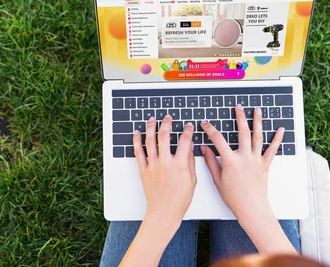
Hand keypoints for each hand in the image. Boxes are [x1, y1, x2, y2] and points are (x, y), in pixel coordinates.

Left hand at [120, 116, 197, 266]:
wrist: (164, 212)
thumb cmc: (179, 199)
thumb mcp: (192, 180)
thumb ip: (190, 161)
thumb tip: (190, 146)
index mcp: (179, 165)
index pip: (184, 141)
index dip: (187, 130)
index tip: (188, 126)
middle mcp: (165, 163)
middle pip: (165, 136)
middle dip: (167, 123)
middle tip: (168, 117)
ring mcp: (153, 166)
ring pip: (150, 141)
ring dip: (151, 127)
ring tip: (152, 119)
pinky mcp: (143, 170)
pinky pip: (138, 152)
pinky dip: (137, 141)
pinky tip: (137, 133)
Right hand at [200, 104, 282, 219]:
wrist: (252, 209)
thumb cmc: (234, 198)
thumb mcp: (217, 180)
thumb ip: (210, 162)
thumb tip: (204, 148)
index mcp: (230, 161)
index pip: (218, 139)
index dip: (210, 129)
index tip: (206, 123)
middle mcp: (245, 157)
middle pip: (242, 132)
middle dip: (240, 117)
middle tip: (238, 107)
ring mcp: (256, 160)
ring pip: (258, 136)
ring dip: (258, 122)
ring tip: (257, 110)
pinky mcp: (265, 165)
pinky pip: (272, 149)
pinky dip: (277, 139)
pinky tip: (280, 129)